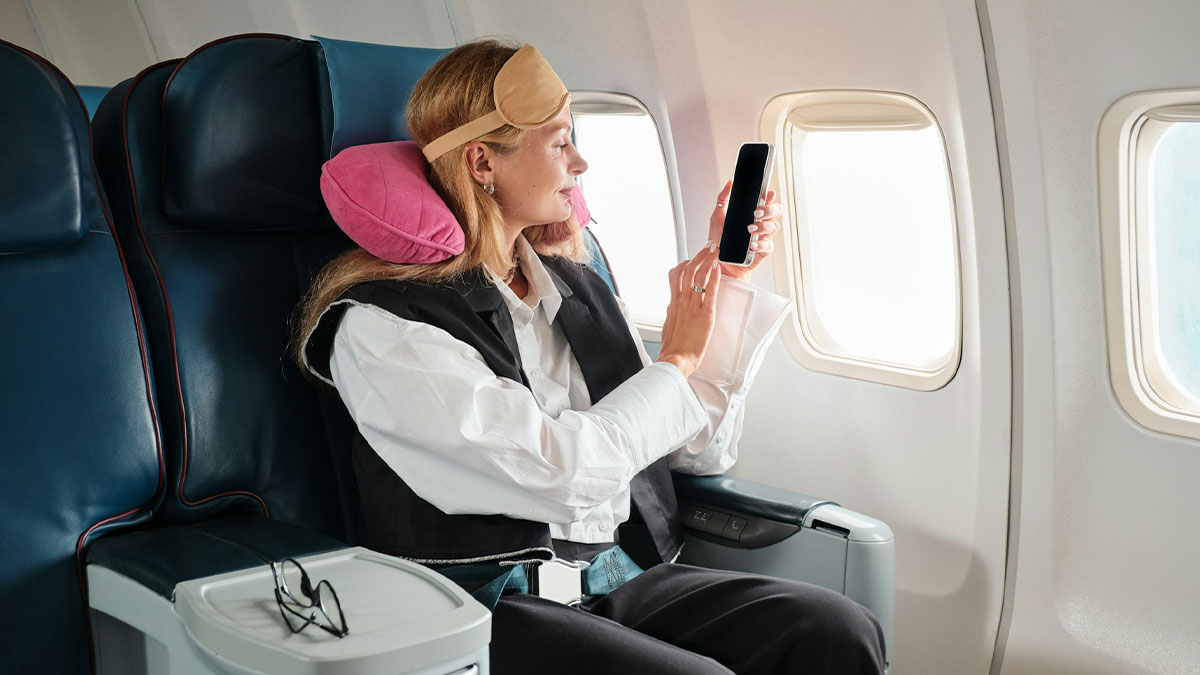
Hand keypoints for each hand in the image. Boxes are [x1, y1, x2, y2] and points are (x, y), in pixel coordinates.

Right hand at [656, 242, 722, 377]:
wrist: (674, 359)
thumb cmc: (672, 347)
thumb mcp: (668, 324)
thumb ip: (672, 312)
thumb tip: (672, 306)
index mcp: (673, 303)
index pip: (676, 275)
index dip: (685, 263)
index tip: (693, 258)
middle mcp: (681, 301)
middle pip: (688, 270)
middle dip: (700, 256)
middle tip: (709, 247)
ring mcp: (692, 306)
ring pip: (698, 276)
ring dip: (708, 261)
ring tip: (716, 252)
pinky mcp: (705, 314)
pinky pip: (709, 291)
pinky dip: (714, 277)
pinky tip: (718, 269)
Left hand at [707, 181, 783, 280]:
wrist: (717, 259)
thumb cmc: (720, 238)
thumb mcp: (718, 215)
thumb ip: (723, 198)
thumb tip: (730, 183)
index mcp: (753, 213)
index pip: (767, 201)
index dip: (770, 196)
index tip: (768, 193)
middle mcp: (761, 224)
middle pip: (776, 212)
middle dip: (769, 210)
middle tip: (756, 212)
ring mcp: (763, 237)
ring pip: (774, 227)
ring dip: (763, 226)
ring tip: (751, 228)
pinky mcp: (762, 251)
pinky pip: (767, 246)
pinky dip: (760, 244)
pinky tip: (752, 244)